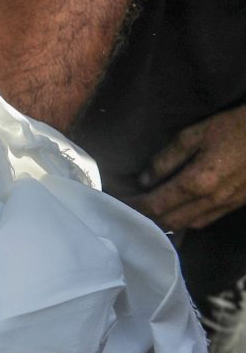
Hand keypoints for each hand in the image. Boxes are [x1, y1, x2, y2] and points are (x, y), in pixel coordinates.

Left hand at [130, 105, 245, 229]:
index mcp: (198, 182)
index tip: (118, 204)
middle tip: (127, 211)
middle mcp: (211, 200)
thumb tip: (145, 180)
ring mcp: (226, 205)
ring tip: (146, 213)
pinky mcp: (237, 204)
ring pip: (188, 224)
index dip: (135, 207)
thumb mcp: (195, 134)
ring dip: (165, 222)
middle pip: (170, 221)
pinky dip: (185, 220)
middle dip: (146, 218)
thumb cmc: (235, 128)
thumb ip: (167, 159)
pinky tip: (176, 212)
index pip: (156, 205)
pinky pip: (205, 220)